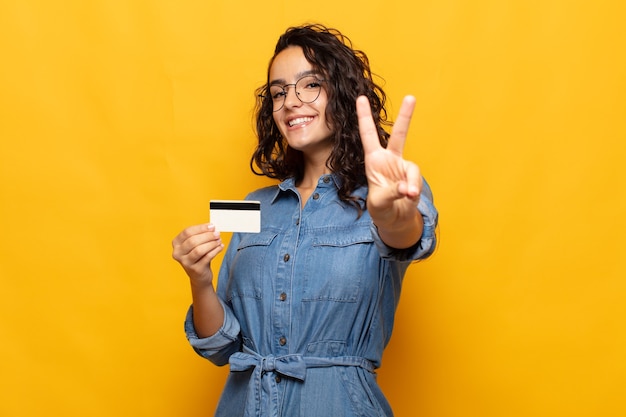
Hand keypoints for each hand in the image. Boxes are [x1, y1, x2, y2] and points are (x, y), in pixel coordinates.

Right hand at [172, 224, 223, 284]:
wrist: (199, 275)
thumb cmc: (198, 256)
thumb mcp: (196, 244)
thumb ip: (201, 235)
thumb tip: (212, 227)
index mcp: (176, 243)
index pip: (187, 232)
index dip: (201, 228)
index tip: (212, 226)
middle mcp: (178, 253)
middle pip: (193, 240)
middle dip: (207, 236)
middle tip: (217, 234)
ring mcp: (185, 262)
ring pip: (199, 250)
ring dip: (211, 243)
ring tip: (219, 241)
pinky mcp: (195, 269)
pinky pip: (207, 257)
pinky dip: (215, 251)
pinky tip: (220, 247)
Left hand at [356, 95, 421, 228]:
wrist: (395, 219)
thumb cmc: (381, 209)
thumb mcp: (379, 202)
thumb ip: (392, 193)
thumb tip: (408, 188)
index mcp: (373, 160)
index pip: (368, 135)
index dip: (364, 117)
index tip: (360, 98)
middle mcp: (389, 159)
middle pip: (399, 135)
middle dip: (406, 116)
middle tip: (411, 97)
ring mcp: (403, 167)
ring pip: (413, 167)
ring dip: (411, 182)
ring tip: (406, 195)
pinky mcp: (414, 177)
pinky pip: (416, 181)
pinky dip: (413, 189)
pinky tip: (409, 196)